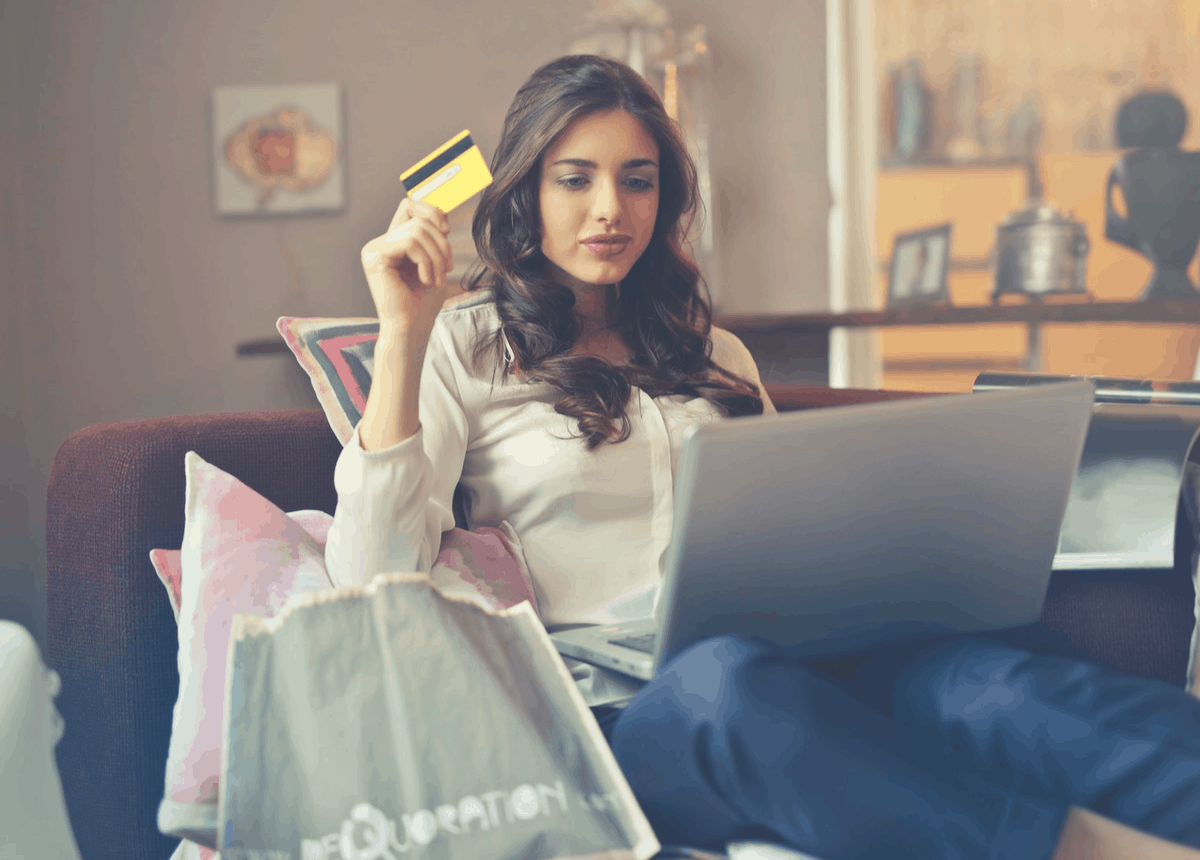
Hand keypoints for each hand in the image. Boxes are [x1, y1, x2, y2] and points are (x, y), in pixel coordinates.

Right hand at [360, 197, 454, 336]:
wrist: (411, 329)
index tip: (447, 232)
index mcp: (391, 243)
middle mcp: (379, 243)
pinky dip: (426, 261)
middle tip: (448, 268)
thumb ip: (434, 236)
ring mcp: (374, 249)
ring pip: (417, 231)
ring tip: (437, 278)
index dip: (431, 211)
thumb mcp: (434, 263)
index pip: (409, 206)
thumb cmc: (423, 303)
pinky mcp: (375, 257)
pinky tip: (427, 280)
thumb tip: (442, 209)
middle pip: (418, 219)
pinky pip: (409, 242)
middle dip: (441, 242)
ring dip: (436, 256)